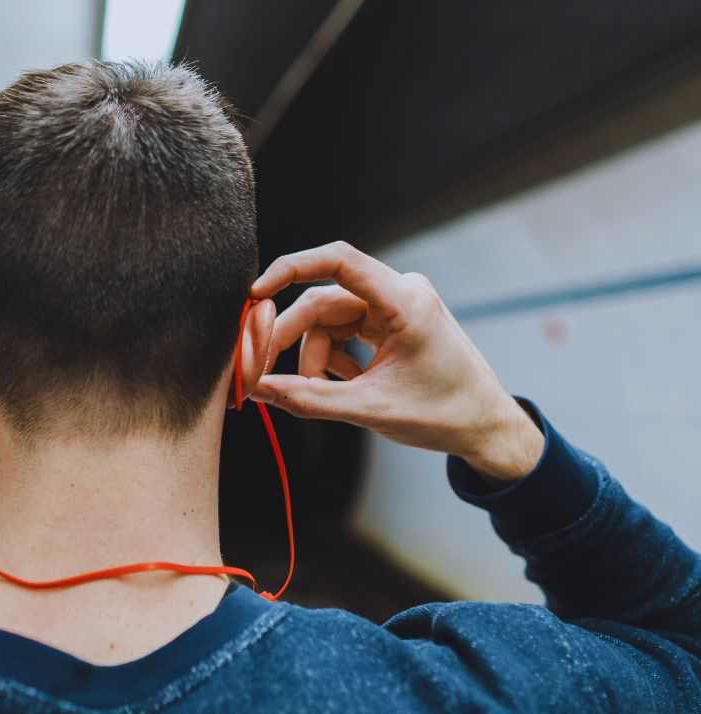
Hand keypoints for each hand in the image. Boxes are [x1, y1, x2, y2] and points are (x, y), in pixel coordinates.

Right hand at [250, 242, 543, 482]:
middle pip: (322, 302)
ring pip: (327, 322)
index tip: (254, 296)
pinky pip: (342, 331)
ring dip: (313, 359)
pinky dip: (331, 359)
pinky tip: (343, 385)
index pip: (338, 260)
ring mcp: (395, 306)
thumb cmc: (443, 415)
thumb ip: (308, 398)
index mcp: (405, 301)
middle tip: (258, 372)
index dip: (290, 269)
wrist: (485, 427)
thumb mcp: (369, 409)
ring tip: (317, 394)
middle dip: (289, 338)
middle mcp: (400, 293)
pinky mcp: (389, 322)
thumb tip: (257, 388)